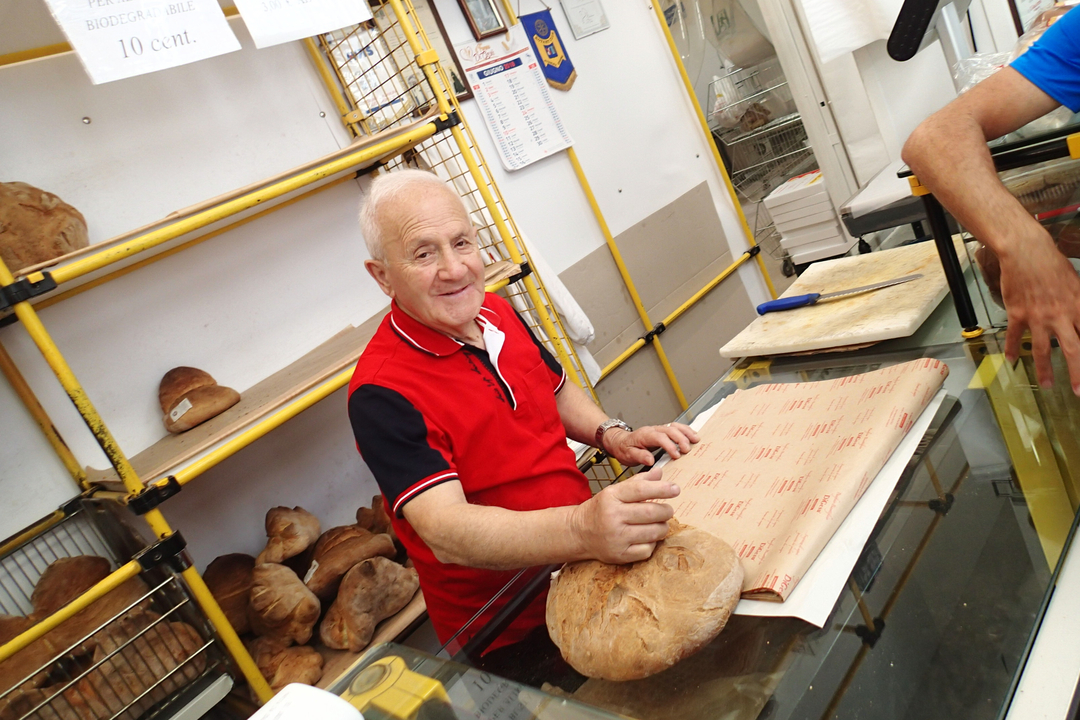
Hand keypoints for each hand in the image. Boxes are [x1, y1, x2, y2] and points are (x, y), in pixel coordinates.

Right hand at [569, 467, 679, 563]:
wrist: (579, 532)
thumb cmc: (601, 510)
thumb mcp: (615, 491)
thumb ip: (638, 482)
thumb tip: (659, 472)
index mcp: (611, 497)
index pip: (641, 490)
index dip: (662, 489)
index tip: (675, 489)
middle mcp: (613, 517)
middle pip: (651, 512)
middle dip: (666, 511)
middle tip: (668, 510)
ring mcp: (616, 537)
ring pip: (653, 532)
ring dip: (662, 527)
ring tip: (660, 523)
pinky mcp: (620, 555)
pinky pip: (648, 550)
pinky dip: (652, 543)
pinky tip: (647, 537)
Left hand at [603, 423, 699, 465]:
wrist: (620, 442)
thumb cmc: (624, 449)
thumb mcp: (628, 455)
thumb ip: (639, 456)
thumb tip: (650, 460)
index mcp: (644, 435)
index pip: (659, 437)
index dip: (669, 445)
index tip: (676, 455)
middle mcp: (653, 430)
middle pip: (670, 430)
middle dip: (680, 439)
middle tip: (687, 450)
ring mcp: (658, 429)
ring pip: (675, 426)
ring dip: (686, 432)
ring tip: (695, 440)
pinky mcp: (662, 431)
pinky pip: (676, 427)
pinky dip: (685, 430)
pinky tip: (692, 435)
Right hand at [999, 232, 1079, 392]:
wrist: (1026, 253)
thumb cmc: (1053, 265)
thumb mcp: (1076, 284)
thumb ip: (1079, 304)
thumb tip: (1079, 319)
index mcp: (1078, 307)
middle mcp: (1060, 315)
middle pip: (1073, 350)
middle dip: (1078, 373)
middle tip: (1079, 391)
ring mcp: (1038, 317)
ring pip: (1044, 349)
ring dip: (1045, 370)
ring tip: (1047, 385)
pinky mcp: (1018, 314)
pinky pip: (1015, 336)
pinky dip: (1013, 349)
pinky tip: (1011, 361)